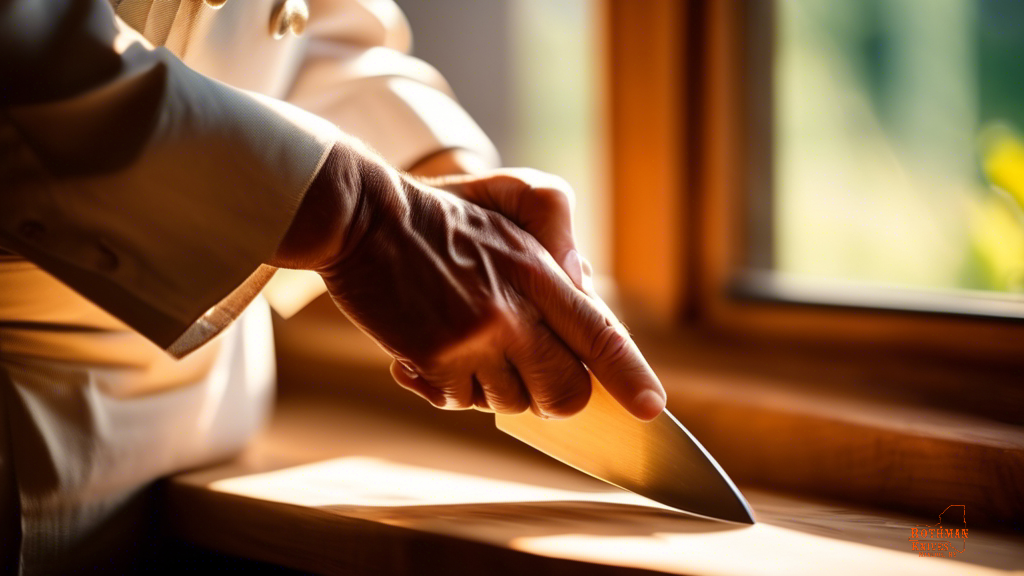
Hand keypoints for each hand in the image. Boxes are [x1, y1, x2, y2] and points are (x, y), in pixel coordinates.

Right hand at [272, 142, 665, 419]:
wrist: (362, 219)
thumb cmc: (437, 217)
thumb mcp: (507, 217)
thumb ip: (553, 260)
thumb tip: (583, 300)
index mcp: (538, 272)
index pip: (599, 332)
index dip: (630, 373)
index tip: (651, 406)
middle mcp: (515, 310)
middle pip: (565, 391)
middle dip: (555, 397)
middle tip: (529, 378)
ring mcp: (476, 338)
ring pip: (509, 404)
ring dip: (489, 386)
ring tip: (460, 344)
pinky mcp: (435, 359)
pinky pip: (459, 402)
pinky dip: (445, 389)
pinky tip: (421, 354)